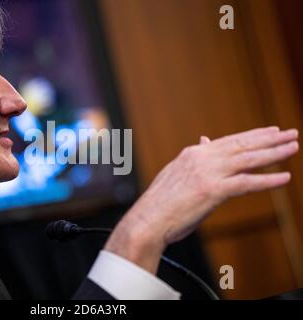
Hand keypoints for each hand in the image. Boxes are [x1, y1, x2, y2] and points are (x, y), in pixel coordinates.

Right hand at [105, 126, 298, 272]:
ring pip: (247, 159)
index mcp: (192, 154)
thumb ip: (194, 159)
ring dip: (274, 153)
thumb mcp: (176, 174)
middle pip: (242, 145)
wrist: (148, 219)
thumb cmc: (160, 202)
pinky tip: (284, 177)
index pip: (228, 141)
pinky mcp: (212, 190)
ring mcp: (207, 173)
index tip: (270, 132)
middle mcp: (201, 158)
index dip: (252, 135)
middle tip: (290, 133)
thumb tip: (205, 141)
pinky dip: (267, 180)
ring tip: (293, 147)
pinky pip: (246, 183)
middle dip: (269, 139)